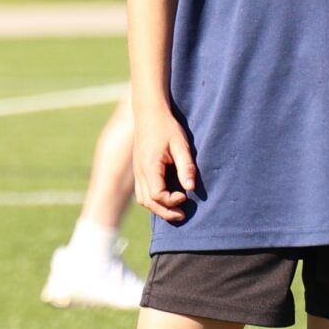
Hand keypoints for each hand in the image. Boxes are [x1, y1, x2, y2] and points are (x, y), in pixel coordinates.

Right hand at [133, 106, 198, 221]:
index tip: (186, 195)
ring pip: (143, 199)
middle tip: (182, 215)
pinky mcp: (139, 170)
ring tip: (175, 211)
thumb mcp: (181, 145)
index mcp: (149, 166)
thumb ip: (186, 167)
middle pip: (148, 202)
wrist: (149, 113)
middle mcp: (139, 172)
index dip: (172, 200)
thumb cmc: (166, 127)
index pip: (157, 194)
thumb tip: (191, 188)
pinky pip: (142, 192)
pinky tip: (166, 199)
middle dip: (165, 212)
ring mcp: (137, 171)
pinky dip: (152, 200)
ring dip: (157, 208)